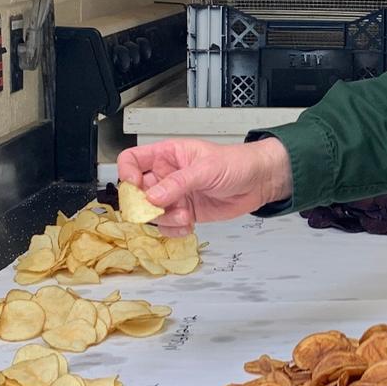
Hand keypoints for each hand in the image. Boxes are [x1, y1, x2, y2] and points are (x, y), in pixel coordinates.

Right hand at [117, 138, 293, 236]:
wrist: (259, 182)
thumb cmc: (236, 163)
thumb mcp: (206, 169)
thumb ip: (178, 183)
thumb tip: (153, 197)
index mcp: (167, 155)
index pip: (132, 161)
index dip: (127, 174)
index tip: (135, 188)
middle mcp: (167, 176)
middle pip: (137, 192)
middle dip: (145, 205)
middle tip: (159, 210)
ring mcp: (175, 196)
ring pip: (151, 213)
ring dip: (164, 219)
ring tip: (184, 216)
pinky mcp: (185, 212)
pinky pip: (167, 226)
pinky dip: (174, 230)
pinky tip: (188, 225)